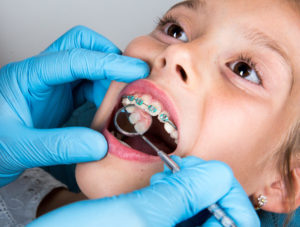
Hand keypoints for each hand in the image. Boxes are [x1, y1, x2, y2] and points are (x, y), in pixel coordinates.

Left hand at [0, 25, 148, 185]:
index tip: (135, 70)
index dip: (107, 62)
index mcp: (28, 77)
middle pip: (81, 46)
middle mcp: (43, 74)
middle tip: (131, 79)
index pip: (73, 58)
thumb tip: (101, 145)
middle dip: (109, 58)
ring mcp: (53, 84)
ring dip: (109, 79)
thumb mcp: (20, 148)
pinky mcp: (61, 96)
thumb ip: (60, 147)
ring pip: (89, 65)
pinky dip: (104, 93)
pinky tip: (109, 108)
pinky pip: (89, 85)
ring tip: (120, 102)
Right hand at [28, 157, 259, 226]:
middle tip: (185, 167)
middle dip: (208, 187)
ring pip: (201, 213)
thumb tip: (219, 172)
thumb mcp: (137, 215)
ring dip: (189, 188)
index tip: (208, 173)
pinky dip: (175, 194)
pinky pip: (180, 213)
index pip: (241, 225)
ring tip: (167, 174)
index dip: (231, 195)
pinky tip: (157, 183)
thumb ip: (184, 195)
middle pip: (222, 218)